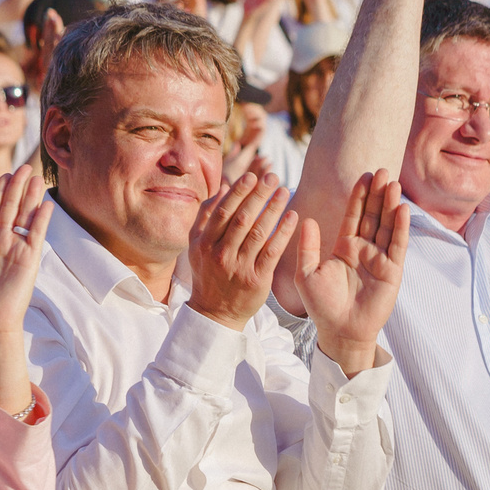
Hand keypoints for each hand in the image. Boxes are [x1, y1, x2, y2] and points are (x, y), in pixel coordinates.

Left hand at [0, 163, 51, 348]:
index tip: (3, 176)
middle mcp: (1, 245)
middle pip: (9, 208)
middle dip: (15, 187)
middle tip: (22, 167)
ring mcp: (16, 251)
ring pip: (24, 217)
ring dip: (30, 196)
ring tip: (35, 176)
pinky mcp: (29, 261)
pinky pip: (36, 234)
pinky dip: (41, 218)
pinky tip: (46, 201)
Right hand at [187, 168, 297, 329]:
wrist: (215, 313)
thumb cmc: (208, 274)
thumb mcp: (197, 246)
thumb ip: (205, 216)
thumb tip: (222, 187)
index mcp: (204, 243)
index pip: (223, 211)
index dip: (239, 192)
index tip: (252, 176)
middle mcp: (220, 254)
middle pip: (242, 218)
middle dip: (258, 194)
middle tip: (272, 177)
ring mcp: (239, 267)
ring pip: (259, 232)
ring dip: (273, 209)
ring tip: (284, 191)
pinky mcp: (257, 279)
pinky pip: (273, 251)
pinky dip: (283, 232)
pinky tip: (293, 216)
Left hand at [293, 170, 408, 372]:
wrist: (339, 332)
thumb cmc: (321, 306)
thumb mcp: (307, 274)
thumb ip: (307, 247)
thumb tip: (305, 219)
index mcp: (345, 247)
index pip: (353, 215)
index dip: (359, 196)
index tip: (364, 176)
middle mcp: (364, 249)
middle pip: (373, 215)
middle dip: (378, 194)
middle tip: (382, 171)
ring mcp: (380, 259)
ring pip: (387, 226)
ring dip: (390, 205)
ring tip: (393, 183)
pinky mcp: (392, 271)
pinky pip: (397, 245)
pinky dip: (400, 228)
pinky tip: (402, 209)